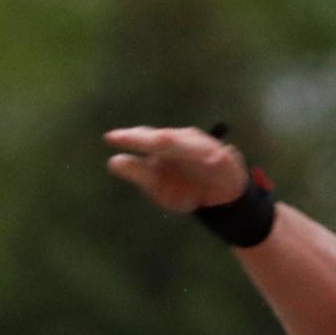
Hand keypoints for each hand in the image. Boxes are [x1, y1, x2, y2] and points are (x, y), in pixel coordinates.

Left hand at [104, 126, 247, 211]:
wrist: (216, 197)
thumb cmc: (183, 187)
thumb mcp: (157, 185)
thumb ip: (138, 173)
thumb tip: (112, 162)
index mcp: (163, 146)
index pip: (145, 138)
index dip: (129, 138)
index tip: (110, 138)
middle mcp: (182, 141)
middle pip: (167, 138)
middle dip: (156, 138)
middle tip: (146, 138)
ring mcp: (204, 148)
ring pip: (193, 145)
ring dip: (186, 144)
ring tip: (168, 141)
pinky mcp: (225, 159)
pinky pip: (221, 158)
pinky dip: (216, 157)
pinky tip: (214, 159)